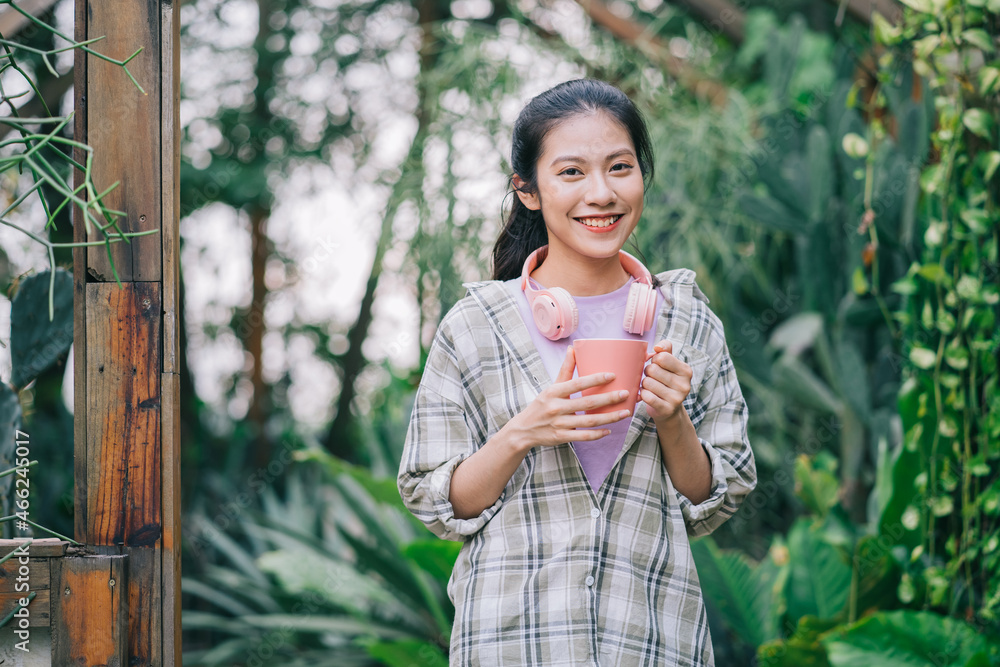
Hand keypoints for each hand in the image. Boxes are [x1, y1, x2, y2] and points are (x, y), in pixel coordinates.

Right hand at [504, 346, 632, 451]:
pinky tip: (609, 430)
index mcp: (554, 392)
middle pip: (587, 403)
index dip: (595, 379)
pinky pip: (583, 436)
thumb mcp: (551, 387)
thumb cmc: (541, 405)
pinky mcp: (561, 437)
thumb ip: (565, 369)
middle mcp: (556, 407)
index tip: (612, 375)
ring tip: (625, 413)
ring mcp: (559, 423)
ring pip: (588, 421)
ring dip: (609, 417)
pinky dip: (597, 434)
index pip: (577, 384)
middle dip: (609, 399)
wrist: (523, 429)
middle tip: (626, 394)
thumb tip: (572, 348)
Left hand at [640, 340, 692, 423]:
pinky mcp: (666, 409)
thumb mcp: (670, 364)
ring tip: (650, 387)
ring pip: (647, 382)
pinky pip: (646, 396)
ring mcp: (676, 399)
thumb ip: (665, 349)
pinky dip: (642, 394)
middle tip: (652, 378)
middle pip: (652, 369)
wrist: (669, 410)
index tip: (657, 366)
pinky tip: (647, 395)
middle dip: (647, 372)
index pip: (661, 357)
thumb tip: (657, 347)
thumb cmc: (667, 382)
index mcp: (686, 371)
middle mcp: (684, 385)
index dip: (654, 360)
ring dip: (644, 384)